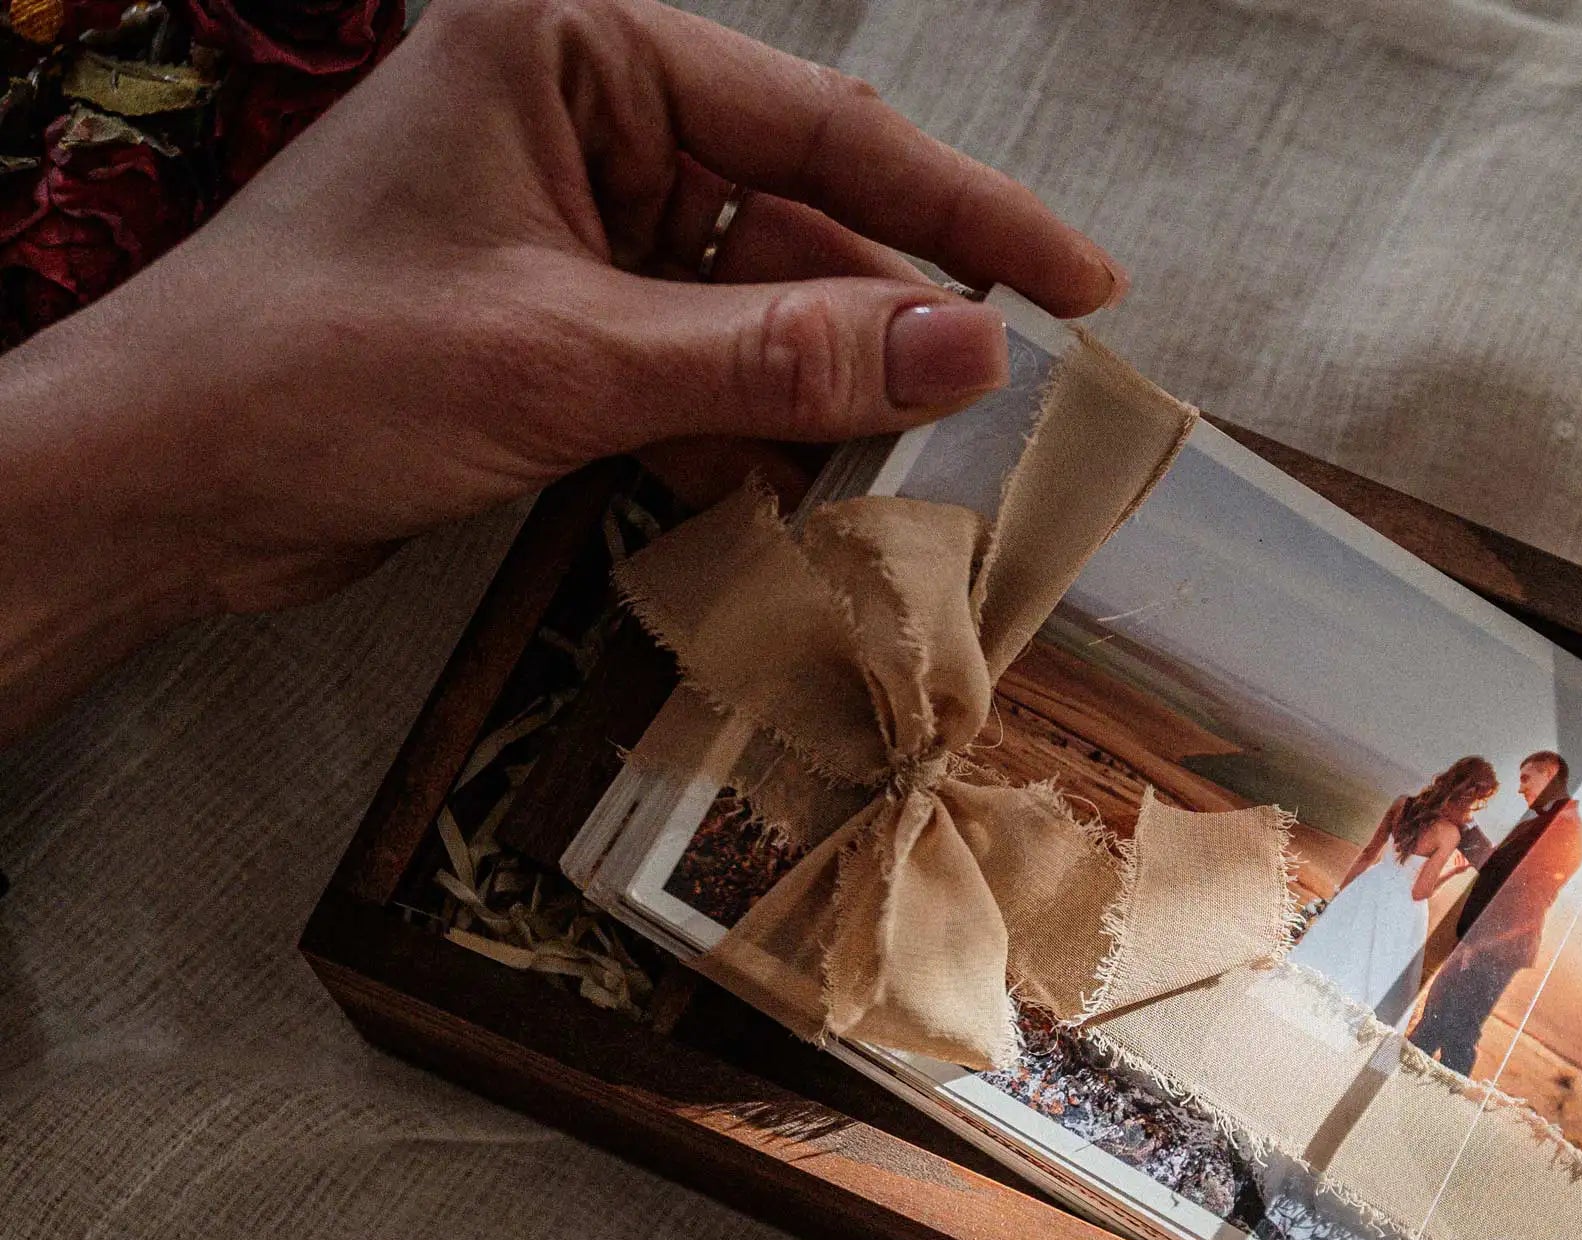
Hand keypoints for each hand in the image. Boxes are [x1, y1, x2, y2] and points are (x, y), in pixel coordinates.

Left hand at [0, 0, 1117, 738]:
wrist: (159, 486)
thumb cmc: (309, 370)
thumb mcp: (572, 360)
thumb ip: (780, 356)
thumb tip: (967, 348)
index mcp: (572, 51)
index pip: (818, 128)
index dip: (963, 214)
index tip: (1080, 284)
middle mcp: (581, 118)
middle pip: (800, 222)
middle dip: (885, 330)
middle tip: (991, 418)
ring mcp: (573, 224)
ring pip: (759, 310)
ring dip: (816, 403)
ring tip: (889, 484)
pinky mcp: (560, 322)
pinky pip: (703, 369)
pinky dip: (744, 438)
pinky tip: (775, 504)